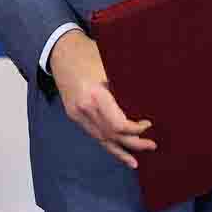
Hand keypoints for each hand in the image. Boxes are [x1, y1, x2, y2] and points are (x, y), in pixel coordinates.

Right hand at [48, 30, 154, 168]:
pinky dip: (105, 143)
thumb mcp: (109, 65)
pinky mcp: (73, 113)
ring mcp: (76, 112)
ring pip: (100, 139)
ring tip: (134, 162)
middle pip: (111, 135)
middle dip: (133, 143)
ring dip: (119, 150)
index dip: (135, 129)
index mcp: (95, 95)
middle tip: (151, 145)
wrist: (59, 49)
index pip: (118, 124)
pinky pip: (92, 133)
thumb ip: (124, 85)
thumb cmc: (87, 52)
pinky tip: (115, 150)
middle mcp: (84, 108)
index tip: (148, 125)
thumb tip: (150, 97)